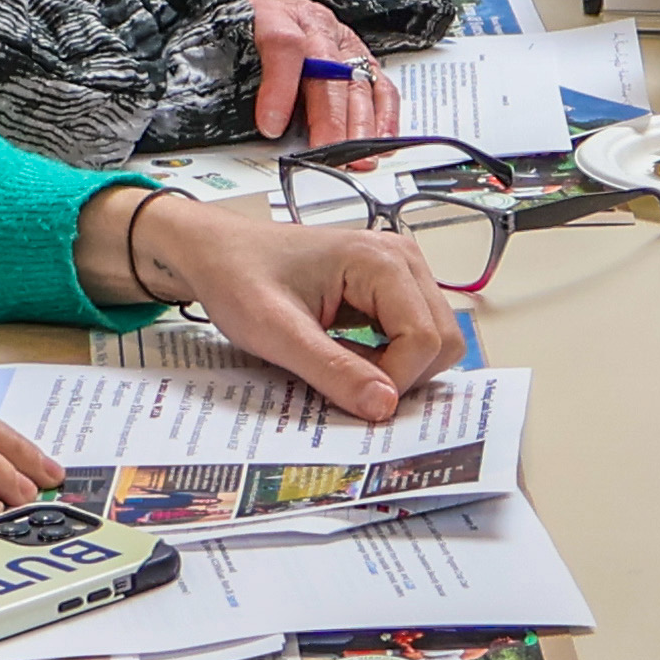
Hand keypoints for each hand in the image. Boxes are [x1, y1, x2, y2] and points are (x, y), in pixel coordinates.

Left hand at [86, 187, 454, 421]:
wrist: (216, 252)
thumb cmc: (239, 276)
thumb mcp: (277, 332)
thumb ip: (332, 370)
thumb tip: (384, 406)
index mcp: (381, 260)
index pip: (427, 339)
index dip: (396, 381)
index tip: (352, 397)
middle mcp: (402, 259)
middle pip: (443, 341)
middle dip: (403, 376)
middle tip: (348, 381)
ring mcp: (401, 272)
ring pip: (435, 342)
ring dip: (397, 369)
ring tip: (344, 364)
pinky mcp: (391, 288)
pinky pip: (414, 336)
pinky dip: (389, 359)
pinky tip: (349, 355)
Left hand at [232, 0, 399, 146]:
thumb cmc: (247, 19)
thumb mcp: (226, 33)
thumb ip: (227, 65)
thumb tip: (223, 114)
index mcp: (274, 14)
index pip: (283, 44)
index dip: (280, 87)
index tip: (271, 126)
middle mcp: (314, 25)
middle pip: (329, 69)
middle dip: (330, 117)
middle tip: (325, 152)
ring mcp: (341, 40)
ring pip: (358, 79)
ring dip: (360, 123)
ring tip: (357, 156)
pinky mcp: (359, 55)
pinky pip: (380, 83)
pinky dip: (384, 114)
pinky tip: (382, 140)